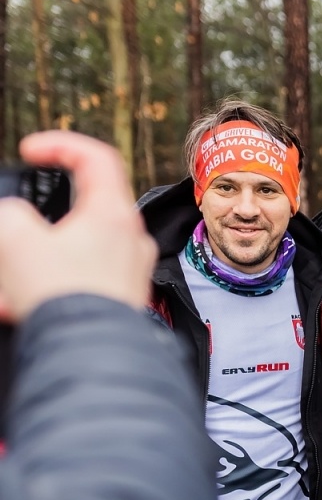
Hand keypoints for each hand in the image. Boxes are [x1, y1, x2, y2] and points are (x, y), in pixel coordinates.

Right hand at [0, 131, 156, 321]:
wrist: (90, 355)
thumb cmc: (61, 294)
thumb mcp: (14, 239)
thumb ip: (11, 215)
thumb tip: (17, 219)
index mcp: (114, 213)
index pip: (96, 157)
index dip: (60, 144)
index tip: (31, 152)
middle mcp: (131, 239)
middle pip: (80, 210)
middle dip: (34, 223)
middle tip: (10, 239)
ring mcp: (130, 271)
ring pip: (74, 250)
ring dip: (34, 260)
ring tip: (8, 286)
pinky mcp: (122, 299)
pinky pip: (80, 280)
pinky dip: (47, 286)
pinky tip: (18, 304)